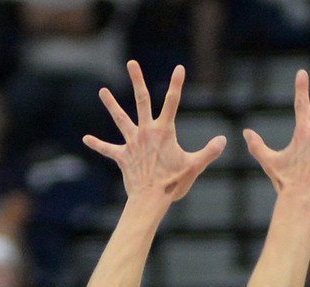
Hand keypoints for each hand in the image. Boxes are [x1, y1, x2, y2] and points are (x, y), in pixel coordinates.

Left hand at [85, 62, 225, 203]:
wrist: (150, 199)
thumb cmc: (173, 184)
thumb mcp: (194, 167)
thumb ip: (209, 152)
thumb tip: (223, 140)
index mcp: (164, 131)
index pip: (172, 102)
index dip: (177, 84)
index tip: (179, 68)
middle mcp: (146, 132)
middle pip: (142, 100)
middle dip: (137, 80)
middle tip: (132, 63)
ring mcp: (132, 143)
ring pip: (120, 119)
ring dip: (111, 105)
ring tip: (103, 91)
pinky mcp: (122, 157)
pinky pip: (108, 149)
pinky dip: (97, 144)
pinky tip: (86, 138)